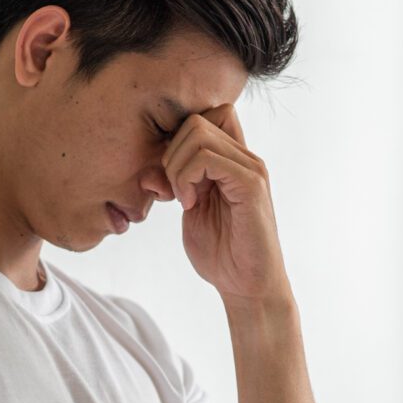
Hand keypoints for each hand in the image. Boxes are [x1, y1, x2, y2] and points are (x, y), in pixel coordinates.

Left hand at [161, 103, 291, 308]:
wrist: (248, 287)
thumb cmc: (222, 253)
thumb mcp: (192, 210)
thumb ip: (178, 182)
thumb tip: (151, 168)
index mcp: (232, 161)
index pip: (206, 115)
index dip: (178, 139)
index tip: (170, 177)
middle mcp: (245, 158)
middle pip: (196, 119)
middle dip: (171, 153)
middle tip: (173, 190)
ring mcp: (251, 169)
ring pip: (198, 133)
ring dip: (177, 167)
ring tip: (183, 199)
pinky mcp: (251, 185)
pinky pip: (208, 157)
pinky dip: (187, 178)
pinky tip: (190, 204)